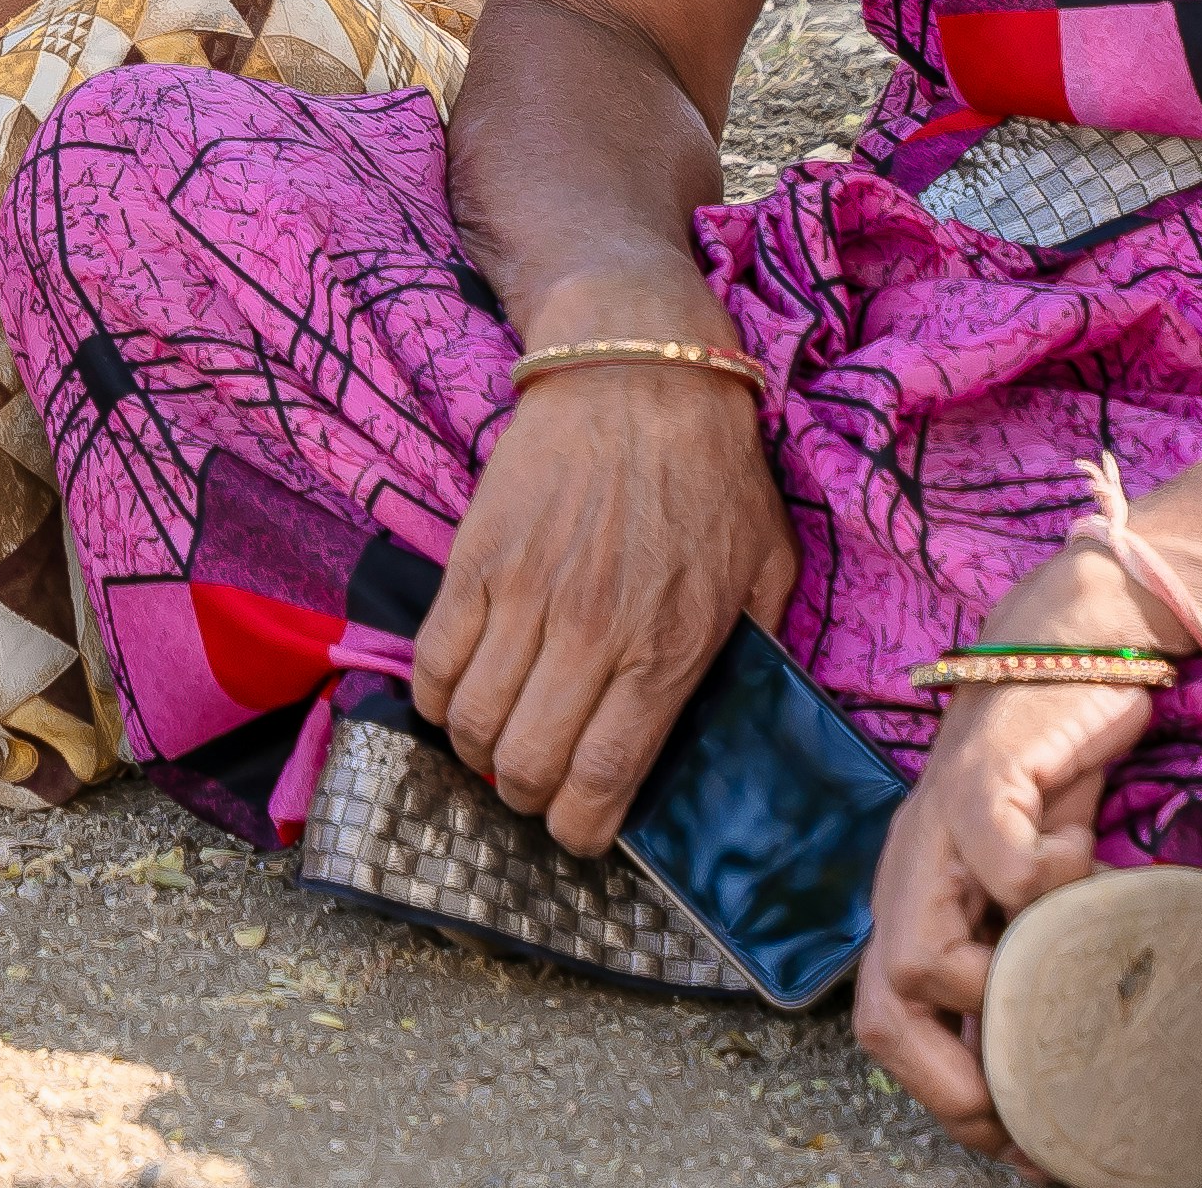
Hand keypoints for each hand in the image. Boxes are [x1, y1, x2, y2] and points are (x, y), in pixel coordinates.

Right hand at [417, 340, 794, 852]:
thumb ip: (754, 649)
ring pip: (472, 723)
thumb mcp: (767, 567)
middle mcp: (594, 633)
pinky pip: (434, 659)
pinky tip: (457, 693)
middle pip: (527, 765)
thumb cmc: (712, 470)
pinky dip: (436, 697)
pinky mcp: (477, 558)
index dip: (581, 828)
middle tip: (534, 781)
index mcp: (669, 648)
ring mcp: (528, 595)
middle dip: (525, 797)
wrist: (637, 370)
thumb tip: (732, 719)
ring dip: (477, 752)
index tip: (578, 830)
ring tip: (495, 739)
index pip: (605, 778)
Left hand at [856, 552, 1162, 1149]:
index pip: (883, 1026)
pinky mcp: (979, 776)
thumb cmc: (1057, 779)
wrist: (1071, 646)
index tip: (1018, 1145)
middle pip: (882, 1009)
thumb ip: (1028, 960)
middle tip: (1036, 1105)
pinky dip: (1046, 877)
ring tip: (1073, 943)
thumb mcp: (1038, 889)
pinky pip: (997, 861)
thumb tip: (1058, 1071)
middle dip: (954, 1082)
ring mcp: (932, 828)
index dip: (941, 1099)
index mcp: (914, 906)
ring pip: (924, 957)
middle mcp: (908, 874)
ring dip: (1009, 980)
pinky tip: (1081, 854)